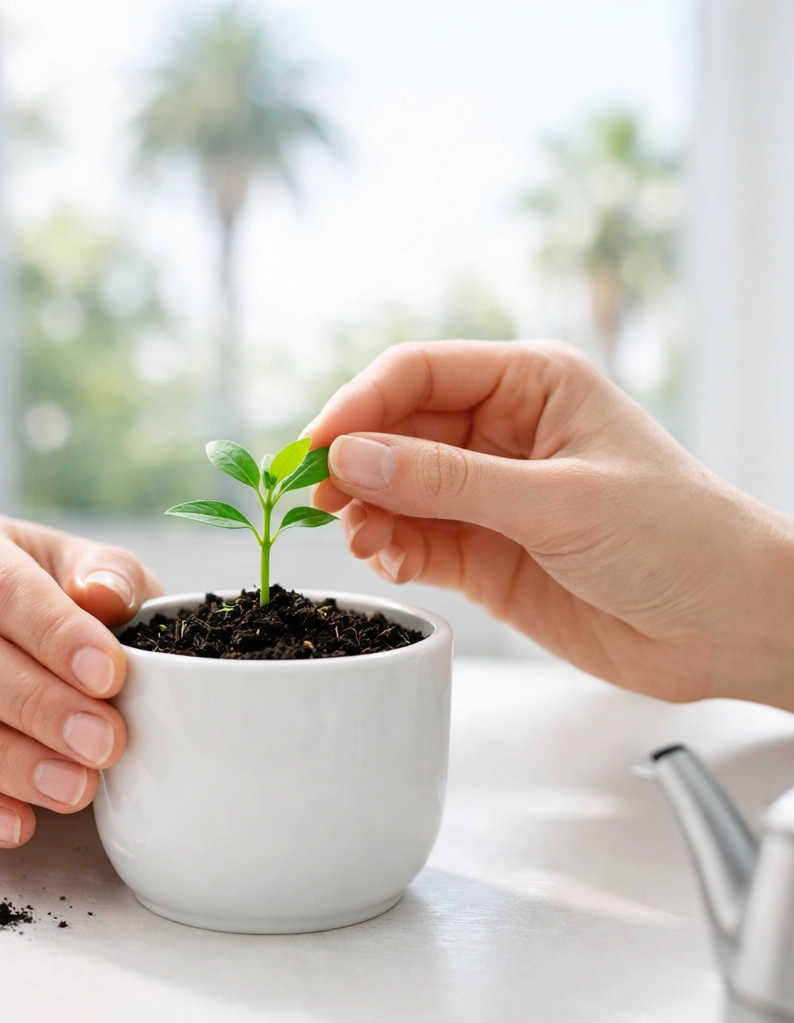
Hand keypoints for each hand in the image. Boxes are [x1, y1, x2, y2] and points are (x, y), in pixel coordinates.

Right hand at [0, 510, 161, 845]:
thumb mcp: (97, 571)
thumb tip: (103, 595)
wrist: (24, 634)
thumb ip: (110, 576)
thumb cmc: (65, 595)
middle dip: (33, 705)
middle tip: (103, 743)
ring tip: (75, 789)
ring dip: (0, 763)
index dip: (54, 634)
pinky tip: (18, 825)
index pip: (0, 586)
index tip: (109, 676)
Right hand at [307, 341, 793, 708]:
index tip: (318, 447)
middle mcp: (502, 433)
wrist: (728, 626)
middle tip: (321, 501)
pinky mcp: (484, 552)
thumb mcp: (558, 500)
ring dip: (368, 511)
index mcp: (530, 385)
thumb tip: (351, 457)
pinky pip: (415, 539)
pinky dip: (391, 548)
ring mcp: (489, 495)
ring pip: (397, 488)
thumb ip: (448, 482)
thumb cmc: (678, 538)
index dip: (360, 404)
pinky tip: (388, 561)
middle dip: (356, 464)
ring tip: (364, 540)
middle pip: (397, 431)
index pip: (419, 373)